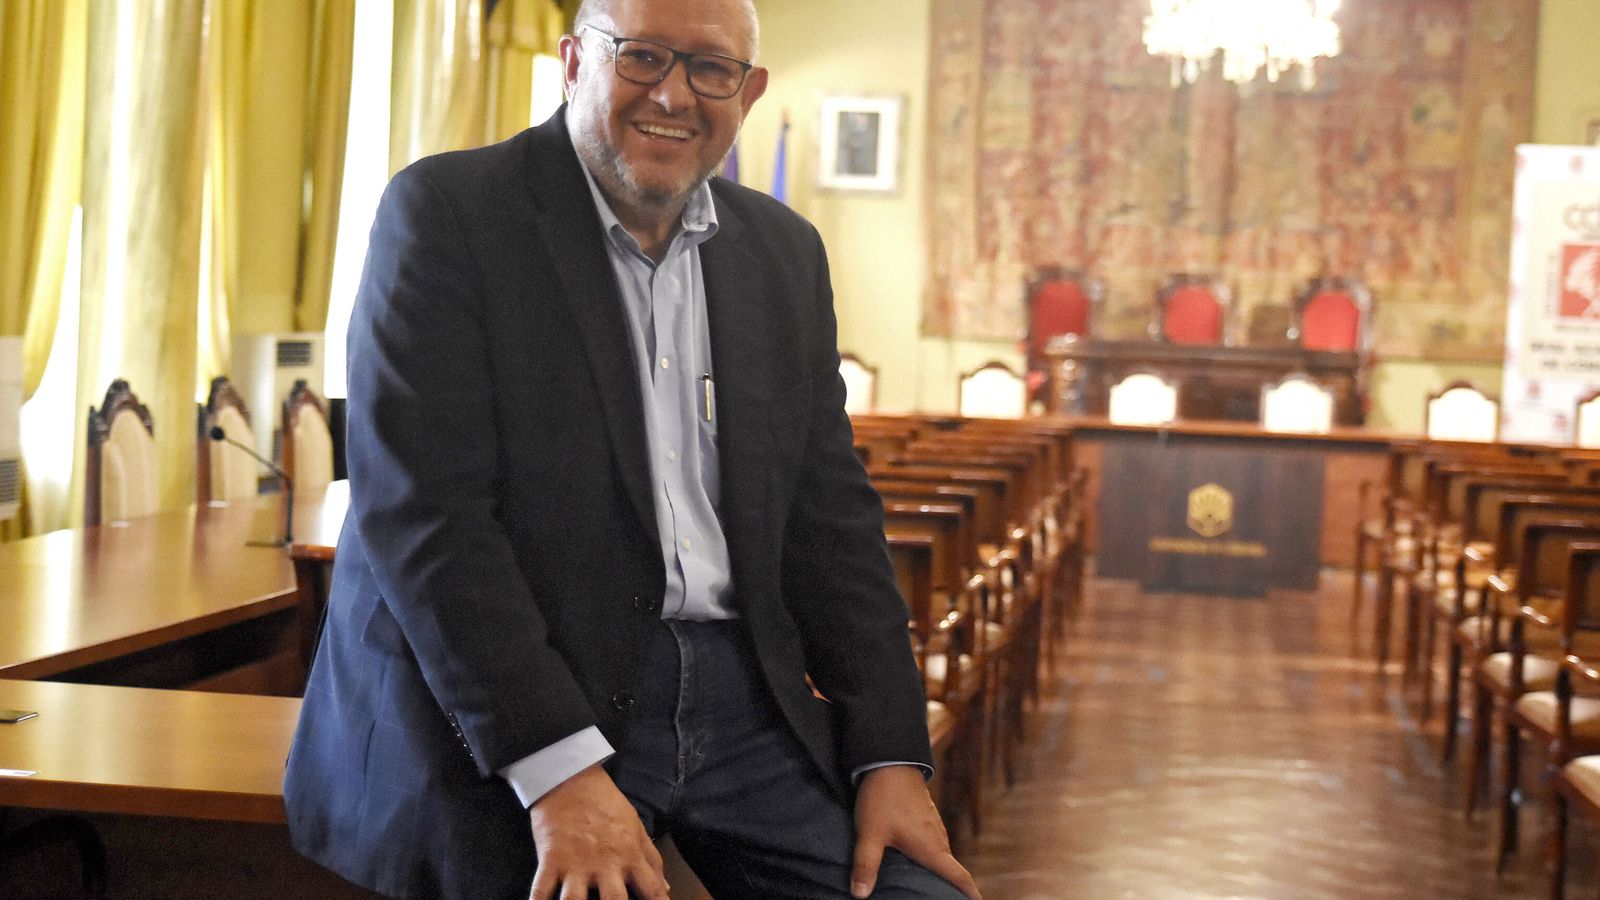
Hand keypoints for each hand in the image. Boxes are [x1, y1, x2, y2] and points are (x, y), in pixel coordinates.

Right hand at [527, 764, 669, 899]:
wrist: (570, 778)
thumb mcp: (635, 826)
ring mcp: (575, 865)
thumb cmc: (606, 803)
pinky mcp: (550, 860)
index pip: (651, 890)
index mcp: (629, 857)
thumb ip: (651, 859)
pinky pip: (540, 890)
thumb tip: (665, 888)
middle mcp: (604, 865)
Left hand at [850, 765, 980, 898]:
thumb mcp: (870, 834)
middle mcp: (939, 839)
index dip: (971, 895)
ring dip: (940, 873)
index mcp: (932, 849)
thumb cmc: (883, 798)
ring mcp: (934, 827)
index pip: (960, 877)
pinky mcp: (926, 818)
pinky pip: (934, 844)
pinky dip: (931, 858)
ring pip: (942, 857)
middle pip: (951, 871)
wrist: (889, 761)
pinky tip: (917, 862)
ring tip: (931, 889)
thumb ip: (866, 865)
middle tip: (946, 899)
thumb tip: (860, 895)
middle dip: (951, 888)